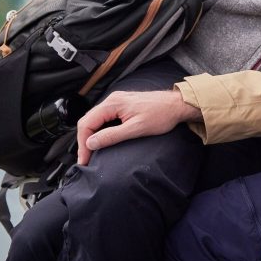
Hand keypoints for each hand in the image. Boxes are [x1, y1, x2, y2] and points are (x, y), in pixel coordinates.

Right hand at [75, 89, 200, 164]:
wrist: (177, 105)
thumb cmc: (161, 115)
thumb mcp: (136, 129)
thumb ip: (112, 135)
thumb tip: (91, 143)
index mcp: (113, 104)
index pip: (87, 123)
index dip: (83, 143)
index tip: (84, 160)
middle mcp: (112, 100)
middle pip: (88, 121)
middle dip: (84, 141)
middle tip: (86, 159)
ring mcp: (117, 102)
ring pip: (95, 120)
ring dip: (91, 136)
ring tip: (91, 153)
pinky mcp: (123, 106)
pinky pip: (104, 118)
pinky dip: (99, 130)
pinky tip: (102, 141)